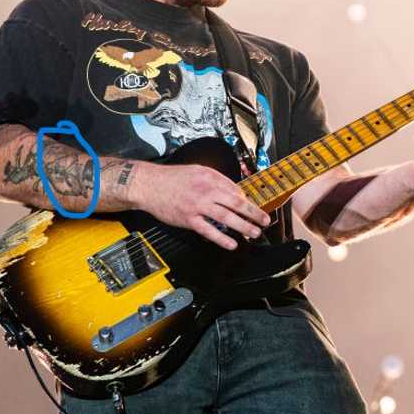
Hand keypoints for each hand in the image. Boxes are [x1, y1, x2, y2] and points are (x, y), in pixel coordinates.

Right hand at [130, 162, 270, 250]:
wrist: (149, 184)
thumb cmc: (171, 178)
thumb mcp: (196, 170)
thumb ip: (215, 179)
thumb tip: (232, 191)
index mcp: (210, 177)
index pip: (235, 190)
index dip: (247, 200)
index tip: (254, 208)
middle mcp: (206, 190)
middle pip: (236, 203)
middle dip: (253, 213)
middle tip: (265, 220)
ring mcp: (198, 206)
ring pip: (226, 217)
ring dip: (243, 226)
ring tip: (254, 233)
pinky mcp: (188, 219)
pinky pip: (208, 231)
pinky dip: (222, 238)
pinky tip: (232, 243)